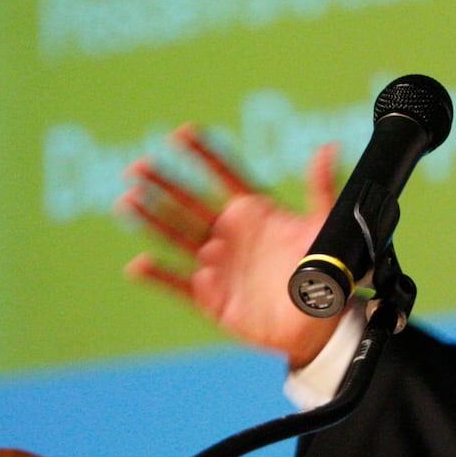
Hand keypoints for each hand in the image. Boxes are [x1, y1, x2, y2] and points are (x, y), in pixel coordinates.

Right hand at [115, 125, 342, 368]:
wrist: (319, 324)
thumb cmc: (323, 270)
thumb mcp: (325, 226)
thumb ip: (321, 188)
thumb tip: (328, 147)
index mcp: (253, 212)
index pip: (223, 176)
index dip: (204, 155)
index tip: (184, 132)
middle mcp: (229, 234)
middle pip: (190, 203)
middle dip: (164, 183)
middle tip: (139, 165)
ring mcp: (216, 265)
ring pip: (176, 237)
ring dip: (151, 220)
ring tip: (128, 200)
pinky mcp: (209, 298)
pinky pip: (178, 284)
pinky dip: (158, 276)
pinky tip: (139, 264)